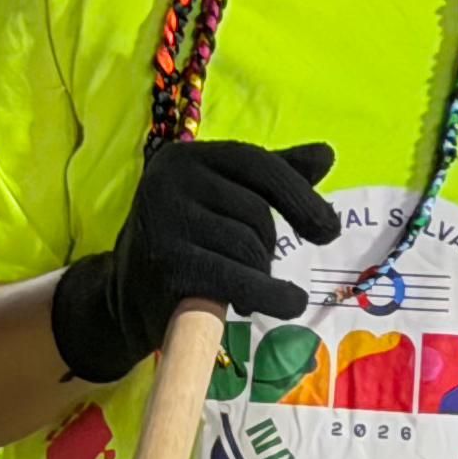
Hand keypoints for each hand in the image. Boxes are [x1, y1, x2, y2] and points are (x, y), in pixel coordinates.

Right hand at [52, 138, 340, 387]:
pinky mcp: (168, 266)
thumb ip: (273, 177)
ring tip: (242, 286)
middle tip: (256, 268)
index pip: (259, 164)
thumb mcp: (225, 200)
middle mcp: (169, 180)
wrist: (127, 296)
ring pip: (250, 248)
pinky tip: (289, 303)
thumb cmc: (187, 242)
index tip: (330, 231)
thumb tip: (325, 155)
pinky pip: (241, 279)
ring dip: (262, 274)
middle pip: (256, 212)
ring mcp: (165, 223)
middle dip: (269, 246)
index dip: (301, 197)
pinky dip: (273, 296)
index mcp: (186, 157)